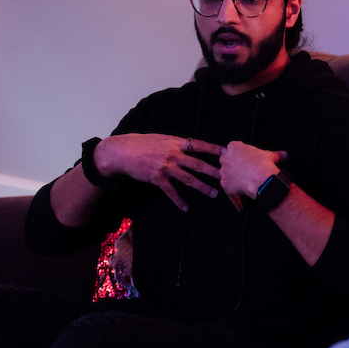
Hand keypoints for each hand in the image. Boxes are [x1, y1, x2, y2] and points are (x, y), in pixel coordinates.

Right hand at [95, 134, 223, 211]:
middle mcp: (172, 155)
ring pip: (189, 179)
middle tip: (226, 177)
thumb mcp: (160, 139)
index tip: (225, 152)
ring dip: (202, 187)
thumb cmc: (141, 143)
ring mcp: (166, 167)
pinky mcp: (157, 178)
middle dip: (213, 172)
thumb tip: (189, 147)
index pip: (198, 145)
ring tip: (214, 193)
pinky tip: (186, 208)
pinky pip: (171, 191)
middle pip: (198, 164)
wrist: (122, 152)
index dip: (212, 149)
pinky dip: (179, 201)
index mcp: (175, 143)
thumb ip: (175, 144)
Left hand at [219, 141, 288, 212]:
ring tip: (242, 186)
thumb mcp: (270, 156)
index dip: (240, 155)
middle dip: (233, 166)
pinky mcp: (226, 185)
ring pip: (226, 177)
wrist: (261, 179)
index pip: (234, 149)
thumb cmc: (263, 165)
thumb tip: (284, 154)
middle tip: (244, 171)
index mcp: (234, 147)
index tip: (245, 159)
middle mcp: (226, 159)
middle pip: (227, 162)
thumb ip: (276, 154)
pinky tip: (241, 208)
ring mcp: (224, 173)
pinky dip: (236, 201)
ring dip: (233, 181)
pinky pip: (230, 194)